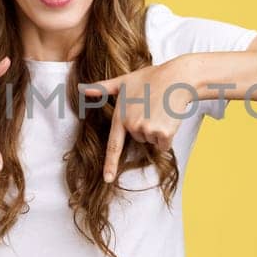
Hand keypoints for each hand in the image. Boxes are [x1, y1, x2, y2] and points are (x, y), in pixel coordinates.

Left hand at [79, 59, 197, 181]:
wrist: (176, 78)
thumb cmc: (151, 78)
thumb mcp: (124, 81)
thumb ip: (103, 88)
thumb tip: (80, 87)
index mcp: (121, 117)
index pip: (114, 145)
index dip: (110, 164)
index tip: (107, 179)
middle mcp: (132, 125)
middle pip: (139, 139)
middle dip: (146, 127)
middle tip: (152, 107)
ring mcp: (147, 129)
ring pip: (152, 142)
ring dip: (158, 130)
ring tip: (161, 110)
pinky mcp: (162, 133)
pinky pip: (164, 145)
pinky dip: (168, 135)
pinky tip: (169, 118)